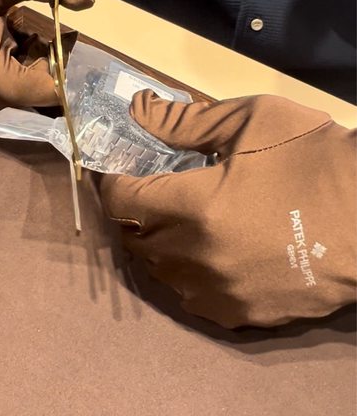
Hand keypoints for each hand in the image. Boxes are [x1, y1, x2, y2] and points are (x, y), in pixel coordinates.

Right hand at [0, 0, 93, 110]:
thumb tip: (89, 1)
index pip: (23, 90)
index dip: (56, 84)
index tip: (79, 65)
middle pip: (17, 99)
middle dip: (46, 79)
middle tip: (63, 52)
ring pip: (10, 95)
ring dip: (34, 74)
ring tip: (40, 41)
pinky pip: (0, 86)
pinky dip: (20, 70)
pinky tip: (23, 40)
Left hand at [99, 90, 355, 327]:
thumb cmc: (313, 158)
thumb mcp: (249, 120)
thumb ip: (183, 120)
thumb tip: (138, 109)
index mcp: (195, 207)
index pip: (122, 198)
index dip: (111, 179)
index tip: (117, 167)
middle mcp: (199, 259)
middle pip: (134, 239)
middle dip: (131, 211)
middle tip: (149, 188)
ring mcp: (222, 293)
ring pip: (161, 273)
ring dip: (156, 244)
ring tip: (176, 219)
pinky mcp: (247, 314)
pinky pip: (194, 299)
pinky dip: (187, 275)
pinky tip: (206, 254)